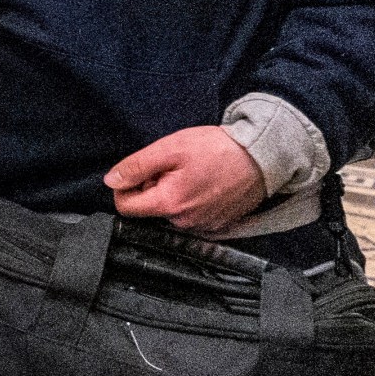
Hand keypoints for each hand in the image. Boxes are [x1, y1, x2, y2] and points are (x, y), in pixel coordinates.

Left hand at [104, 125, 266, 234]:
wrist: (263, 157)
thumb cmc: (217, 149)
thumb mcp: (171, 148)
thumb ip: (137, 166)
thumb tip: (110, 181)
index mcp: (169, 204)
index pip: (125, 207)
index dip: (127, 186)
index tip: (144, 170)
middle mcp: (184, 223)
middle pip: (149, 209)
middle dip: (153, 187)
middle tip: (175, 166)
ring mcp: (202, 227)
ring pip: (170, 212)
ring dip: (173, 193)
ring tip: (193, 172)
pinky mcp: (217, 225)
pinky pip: (191, 215)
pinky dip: (191, 200)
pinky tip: (205, 182)